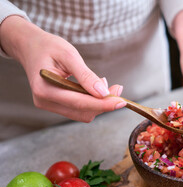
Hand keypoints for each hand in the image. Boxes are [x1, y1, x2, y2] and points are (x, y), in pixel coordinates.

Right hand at [0, 16, 125, 121]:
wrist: (30, 46)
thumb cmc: (48, 47)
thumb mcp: (69, 55)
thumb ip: (86, 75)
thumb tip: (103, 92)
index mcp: (45, 89)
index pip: (80, 103)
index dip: (103, 104)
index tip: (122, 102)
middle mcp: (45, 102)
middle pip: (83, 112)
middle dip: (104, 103)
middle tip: (118, 88)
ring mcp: (49, 105)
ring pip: (82, 113)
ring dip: (98, 103)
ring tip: (104, 84)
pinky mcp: (54, 105)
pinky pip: (78, 109)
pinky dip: (91, 102)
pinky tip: (94, 89)